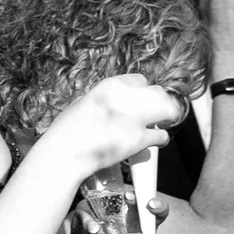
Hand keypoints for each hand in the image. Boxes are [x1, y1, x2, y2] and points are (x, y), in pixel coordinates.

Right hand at [46, 73, 183, 186]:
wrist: (65, 152)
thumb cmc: (67, 132)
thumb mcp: (83, 104)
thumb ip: (103, 101)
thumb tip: (114, 104)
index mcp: (109, 86)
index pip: (140, 80)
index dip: (144, 91)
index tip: (144, 99)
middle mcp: (125, 98)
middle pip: (158, 93)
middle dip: (161, 102)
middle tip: (160, 112)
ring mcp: (134, 119)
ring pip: (167, 110)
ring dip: (168, 117)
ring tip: (164, 123)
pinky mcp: (139, 138)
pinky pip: (162, 135)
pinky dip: (162, 139)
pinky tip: (158, 141)